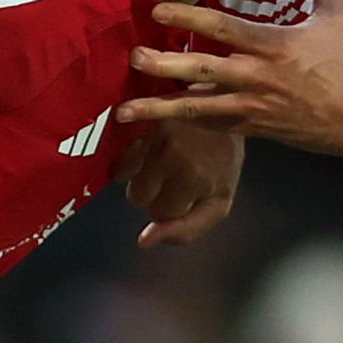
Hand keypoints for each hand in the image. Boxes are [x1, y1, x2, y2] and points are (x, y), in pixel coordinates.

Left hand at [120, 0, 342, 172]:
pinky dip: (189, 122)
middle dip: (162, 67)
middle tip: (132, 59)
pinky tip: (165, 122)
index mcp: (273, 46)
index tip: (159, 11)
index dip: (188, 18)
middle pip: (201, 71)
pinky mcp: (256, 129)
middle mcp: (257, 78)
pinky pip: (216, 126)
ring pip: (199, 108)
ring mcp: (254, 107)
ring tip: (126, 111)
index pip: (222, 29)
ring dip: (161, 109)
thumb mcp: (338, 16)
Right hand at [125, 120, 243, 248]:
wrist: (225, 101)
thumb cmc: (222, 154)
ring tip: (160, 156)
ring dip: (137, 174)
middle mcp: (177, 159)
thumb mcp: (219, 199)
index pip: (162, 215)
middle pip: (140, 199)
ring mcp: (157, 137)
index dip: (171, 206)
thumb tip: (143, 241)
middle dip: (152, 191)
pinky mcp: (141, 119)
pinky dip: (126, 158)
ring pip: (126, 179)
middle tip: (174, 170)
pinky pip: (117, 159)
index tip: (183, 192)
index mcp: (200, 181)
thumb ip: (187, 228)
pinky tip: (145, 146)